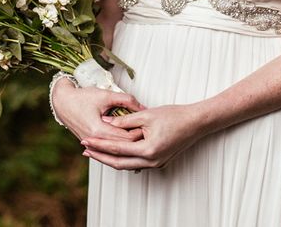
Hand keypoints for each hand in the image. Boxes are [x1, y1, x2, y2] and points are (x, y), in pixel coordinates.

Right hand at [51, 78, 144, 142]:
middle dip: (135, 138)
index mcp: (98, 130)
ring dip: (127, 142)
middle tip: (147, 130)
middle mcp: (94, 141)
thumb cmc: (82, 97)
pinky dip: (118, 143)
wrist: (63, 102)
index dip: (139, 132)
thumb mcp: (106, 95)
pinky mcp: (90, 143)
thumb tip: (143, 108)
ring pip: (116, 149)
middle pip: (123, 146)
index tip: (148, 125)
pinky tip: (126, 137)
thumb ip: (126, 100)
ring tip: (139, 134)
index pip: (126, 138)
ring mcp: (92, 144)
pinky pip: (108, 147)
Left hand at [80, 103, 201, 170]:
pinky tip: (114, 151)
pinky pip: (135, 162)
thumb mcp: (146, 114)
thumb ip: (125, 121)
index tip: (86, 141)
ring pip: (126, 165)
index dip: (99, 145)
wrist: (196, 122)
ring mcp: (155, 163)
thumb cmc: (174, 116)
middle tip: (85, 149)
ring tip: (96, 151)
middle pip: (118, 163)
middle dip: (100, 156)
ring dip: (110, 157)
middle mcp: (151, 161)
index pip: (116, 149)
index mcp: (148, 150)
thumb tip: (107, 123)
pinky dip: (123, 157)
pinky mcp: (158, 161)